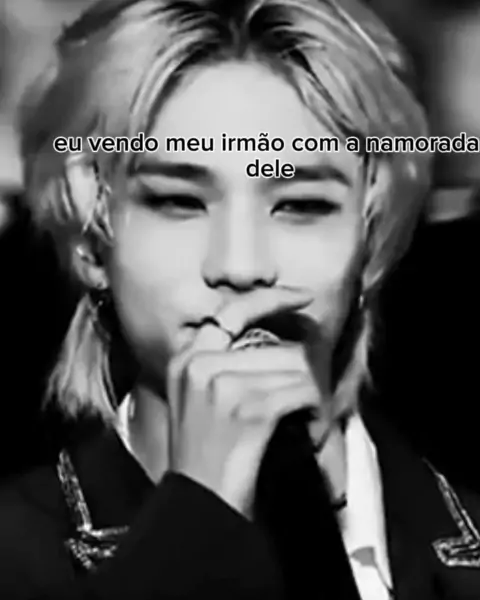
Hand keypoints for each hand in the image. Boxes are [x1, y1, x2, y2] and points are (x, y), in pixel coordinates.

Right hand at [166, 288, 332, 514]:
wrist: (197, 505)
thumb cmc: (206, 456)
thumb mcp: (198, 399)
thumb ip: (223, 363)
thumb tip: (274, 341)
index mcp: (186, 358)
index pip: (234, 311)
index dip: (272, 299)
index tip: (301, 298)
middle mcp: (200, 363)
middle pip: (277, 345)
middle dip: (302, 374)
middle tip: (307, 402)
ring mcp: (222, 384)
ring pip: (295, 367)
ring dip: (310, 396)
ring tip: (304, 421)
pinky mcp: (248, 408)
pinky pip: (302, 392)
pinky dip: (315, 412)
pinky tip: (307, 429)